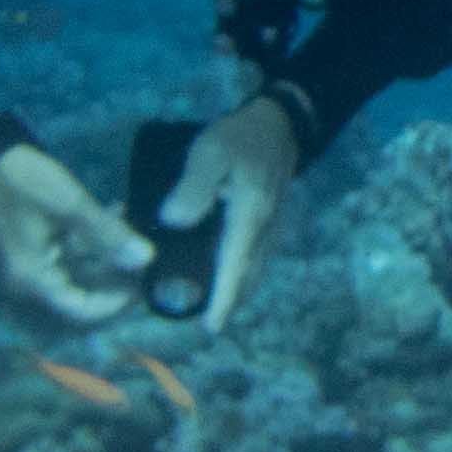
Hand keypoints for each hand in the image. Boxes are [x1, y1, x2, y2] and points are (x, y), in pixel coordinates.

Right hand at [0, 133, 150, 329]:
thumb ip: (108, 234)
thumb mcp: (71, 204)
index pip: (81, 313)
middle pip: (81, 308)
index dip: (117, 304)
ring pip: (79, 290)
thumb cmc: (25, 181)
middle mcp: (27, 289)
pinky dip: (95, 259)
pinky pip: (70, 273)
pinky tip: (114, 229)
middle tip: (143, 266)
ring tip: (134, 244)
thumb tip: (146, 259)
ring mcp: (30, 278)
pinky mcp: (36, 265)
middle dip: (115, 290)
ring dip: (108, 273)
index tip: (144, 283)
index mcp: (31, 281)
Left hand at [150, 91, 303, 329]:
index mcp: (250, 215)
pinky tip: (224, 277)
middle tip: (208, 324)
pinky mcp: (268, 225)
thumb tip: (173, 221)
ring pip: (254, 270)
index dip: (224, 298)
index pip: (235, 265)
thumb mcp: (209, 153)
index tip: (212, 327)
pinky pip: (255, 258)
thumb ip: (192, 187)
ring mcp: (270, 229)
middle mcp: (264, 229)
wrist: (279, 125)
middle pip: (248, 277)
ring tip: (213, 308)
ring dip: (236, 291)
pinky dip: (241, 274)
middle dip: (229, 303)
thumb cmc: (239, 138)